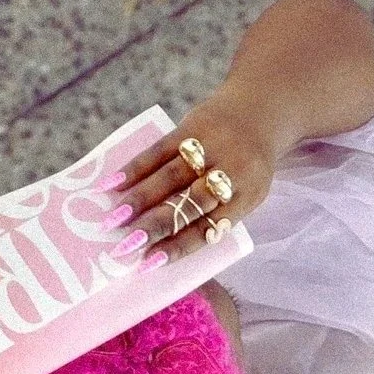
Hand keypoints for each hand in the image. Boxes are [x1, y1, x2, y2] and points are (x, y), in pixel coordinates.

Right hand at [102, 92, 276, 267]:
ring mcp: (211, 147)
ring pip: (171, 176)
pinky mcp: (193, 126)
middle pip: (189, 204)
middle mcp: (231, 173)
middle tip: (125, 245)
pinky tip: (114, 183)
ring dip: (140, 199)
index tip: (149, 263)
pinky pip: (160, 148)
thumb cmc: (246, 166)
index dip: (178, 246)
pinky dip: (136, 167)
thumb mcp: (245, 193)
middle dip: (155, 226)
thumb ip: (212, 215)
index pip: (209, 228)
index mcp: (246, 198)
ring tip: (113, 218)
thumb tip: (164, 243)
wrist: (259, 110)